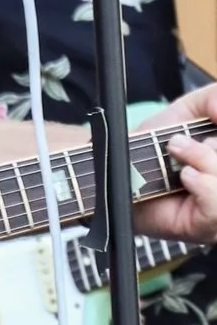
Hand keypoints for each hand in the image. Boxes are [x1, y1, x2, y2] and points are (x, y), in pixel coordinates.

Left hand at [133, 84, 216, 244]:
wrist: (117, 169)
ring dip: (206, 161)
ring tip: (177, 155)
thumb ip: (213, 97)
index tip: (209, 125)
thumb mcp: (187, 109)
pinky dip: (202, 184)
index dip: (216, 142)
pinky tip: (185, 176)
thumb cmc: (153, 143)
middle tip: (179, 141)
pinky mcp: (207, 227)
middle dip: (211, 148)